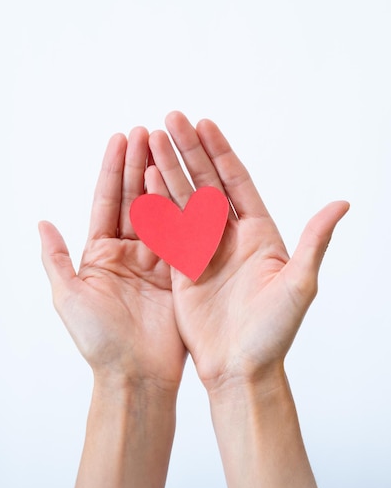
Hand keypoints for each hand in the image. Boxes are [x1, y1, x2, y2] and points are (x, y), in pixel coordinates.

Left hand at [39, 126, 185, 390]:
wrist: (136, 375)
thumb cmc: (99, 341)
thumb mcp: (68, 297)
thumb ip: (56, 259)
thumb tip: (42, 224)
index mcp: (100, 253)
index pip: (107, 201)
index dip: (113, 169)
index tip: (121, 138)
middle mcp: (128, 252)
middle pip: (134, 198)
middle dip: (139, 164)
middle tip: (149, 130)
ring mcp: (155, 259)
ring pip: (159, 209)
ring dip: (162, 177)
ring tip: (168, 146)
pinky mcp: (178, 271)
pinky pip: (181, 233)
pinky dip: (183, 207)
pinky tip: (187, 181)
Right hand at [148, 111, 348, 391]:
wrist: (241, 369)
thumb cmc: (275, 332)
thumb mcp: (299, 284)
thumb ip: (314, 242)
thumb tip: (342, 204)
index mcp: (259, 233)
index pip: (237, 181)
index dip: (221, 152)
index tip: (204, 123)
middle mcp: (230, 235)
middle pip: (206, 182)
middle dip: (189, 150)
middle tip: (171, 118)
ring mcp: (204, 248)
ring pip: (183, 199)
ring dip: (168, 169)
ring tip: (151, 139)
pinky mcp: (182, 265)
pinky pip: (167, 227)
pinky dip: (156, 203)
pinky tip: (144, 179)